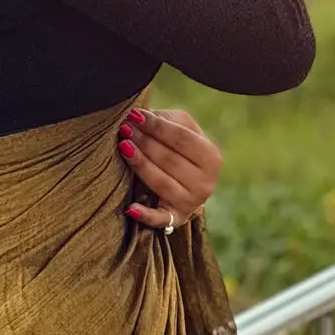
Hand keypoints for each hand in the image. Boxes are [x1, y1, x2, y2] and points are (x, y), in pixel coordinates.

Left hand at [116, 107, 222, 230]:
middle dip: (145, 142)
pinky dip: (145, 215)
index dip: (157, 126)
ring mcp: (191, 203)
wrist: (187, 182)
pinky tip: (130, 208)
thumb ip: (167, 119)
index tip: (135, 116)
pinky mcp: (175, 219)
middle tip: (124, 129)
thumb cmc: (180, 149)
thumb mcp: (182, 129)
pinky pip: (159, 219)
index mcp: (211, 158)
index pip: (182, 138)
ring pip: (161, 183)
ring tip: (123, 147)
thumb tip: (141, 116)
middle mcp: (206, 183)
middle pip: (170, 159)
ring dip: (140, 164)